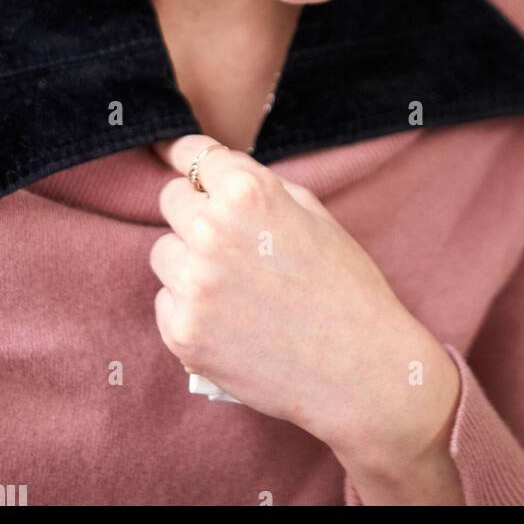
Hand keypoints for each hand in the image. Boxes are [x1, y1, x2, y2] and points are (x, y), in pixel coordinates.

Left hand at [148, 134, 457, 465]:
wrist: (359, 368)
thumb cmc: (346, 286)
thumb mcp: (314, 213)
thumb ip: (261, 187)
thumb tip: (216, 174)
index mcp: (248, 193)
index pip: (195, 155)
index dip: (189, 156)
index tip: (178, 157)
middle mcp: (213, 232)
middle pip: (171, 200)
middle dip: (195, 210)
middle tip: (228, 237)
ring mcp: (193, 285)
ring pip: (164, 252)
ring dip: (188, 260)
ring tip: (235, 284)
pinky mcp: (182, 333)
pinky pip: (166, 302)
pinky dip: (189, 307)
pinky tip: (231, 319)